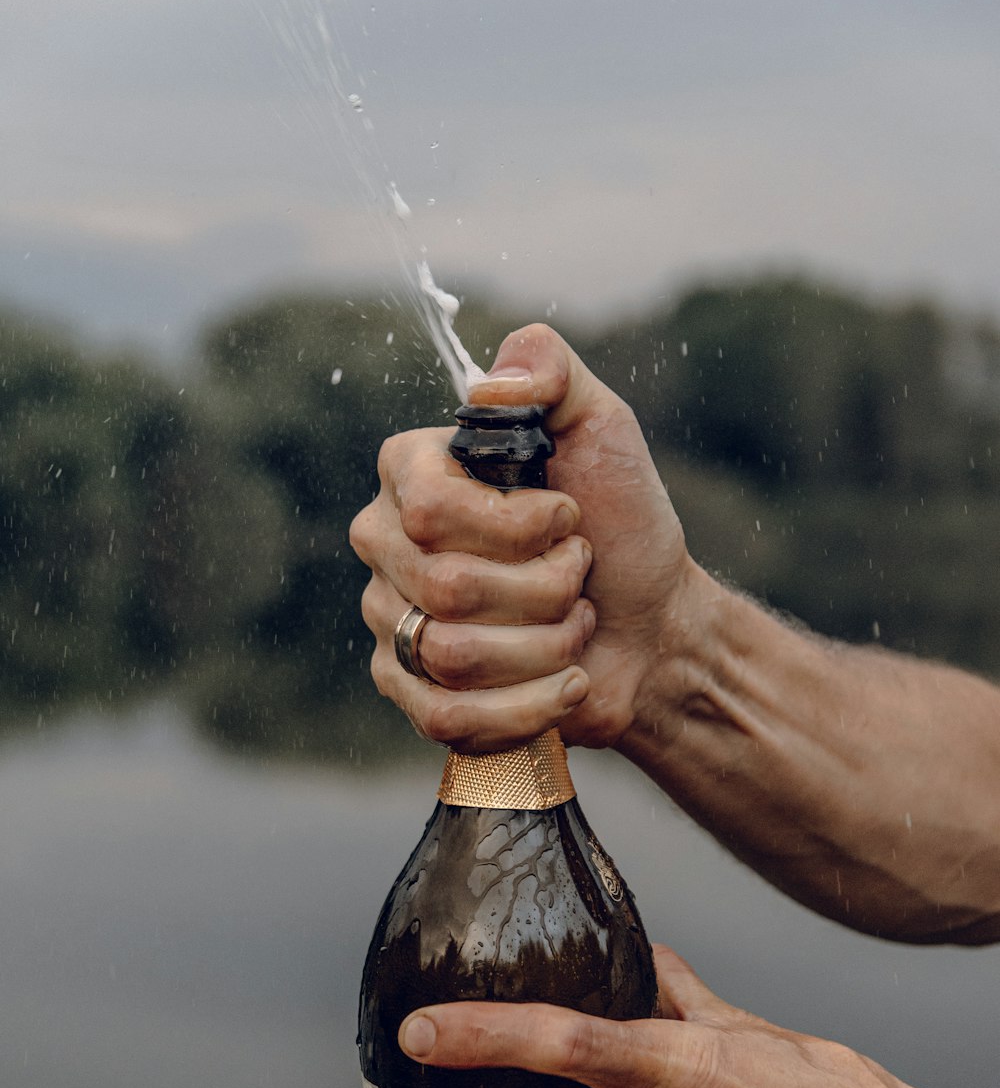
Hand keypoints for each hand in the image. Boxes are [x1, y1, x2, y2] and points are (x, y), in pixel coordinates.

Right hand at [349, 324, 692, 751]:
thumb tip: (492, 381)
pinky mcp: (414, 695)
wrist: (654, 629)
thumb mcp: (603, 429)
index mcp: (413, 473)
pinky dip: (526, 706)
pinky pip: (447, 716)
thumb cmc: (623, 527)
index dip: (514, 524)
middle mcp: (388, 545)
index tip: (566, 517)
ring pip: (452, 656)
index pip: (428, 505)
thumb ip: (552, 371)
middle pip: (446, 585)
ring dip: (546, 646)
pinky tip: (563, 684)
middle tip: (577, 575)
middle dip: (545, 588)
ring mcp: (393, 623)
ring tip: (573, 626)